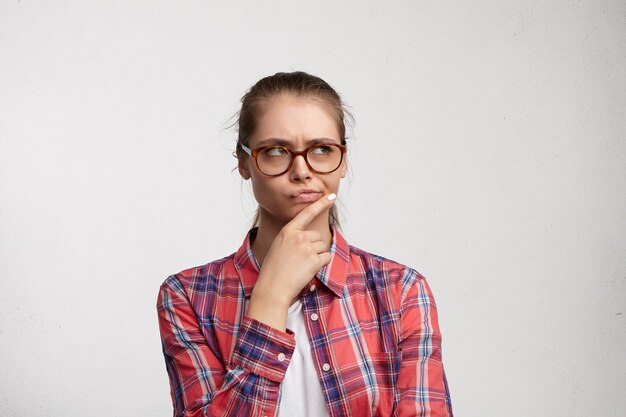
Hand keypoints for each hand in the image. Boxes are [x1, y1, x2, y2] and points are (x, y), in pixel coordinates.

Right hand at [247, 193, 335, 329]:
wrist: (273, 287)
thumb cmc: (273, 270)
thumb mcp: (279, 246)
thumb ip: (293, 238)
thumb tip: (310, 238)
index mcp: (288, 231)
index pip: (307, 213)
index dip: (321, 204)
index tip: (331, 196)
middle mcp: (298, 236)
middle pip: (318, 236)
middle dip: (314, 246)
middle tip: (301, 259)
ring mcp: (307, 248)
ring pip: (323, 246)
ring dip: (317, 256)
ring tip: (302, 265)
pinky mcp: (314, 260)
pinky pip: (327, 257)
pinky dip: (322, 264)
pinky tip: (309, 270)